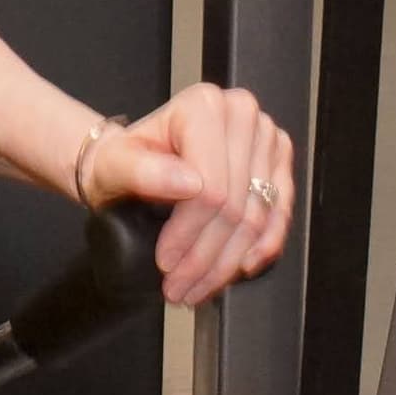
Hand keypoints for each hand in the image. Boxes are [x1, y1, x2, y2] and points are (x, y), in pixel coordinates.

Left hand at [84, 84, 294, 305]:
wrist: (137, 162)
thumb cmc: (125, 162)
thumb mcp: (114, 165)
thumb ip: (141, 170)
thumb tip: (186, 183)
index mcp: (204, 107)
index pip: (210, 187)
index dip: (189, 235)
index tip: (167, 263)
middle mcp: (242, 115)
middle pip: (236, 206)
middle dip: (206, 258)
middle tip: (181, 287)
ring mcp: (266, 138)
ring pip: (258, 217)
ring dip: (229, 262)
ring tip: (200, 286)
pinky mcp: (278, 161)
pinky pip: (280, 214)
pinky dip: (261, 247)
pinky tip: (240, 267)